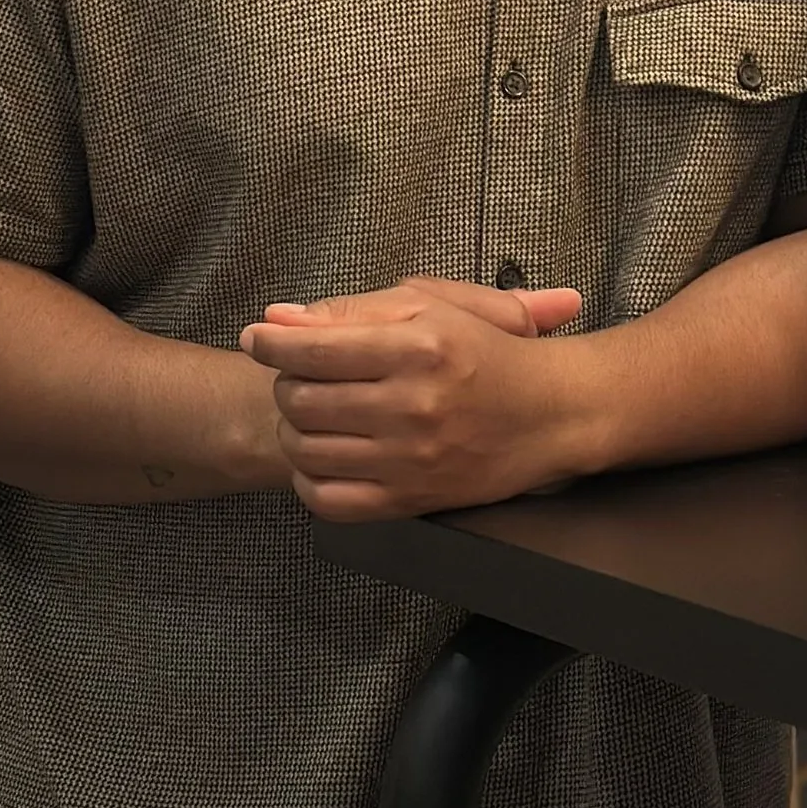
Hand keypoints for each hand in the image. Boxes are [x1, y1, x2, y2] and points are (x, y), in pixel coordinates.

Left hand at [240, 274, 586, 521]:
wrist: (550, 414)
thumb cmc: (488, 350)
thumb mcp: (428, 306)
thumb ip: (351, 310)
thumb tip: (279, 319)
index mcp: (417, 347)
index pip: (313, 348)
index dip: (272, 343)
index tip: (257, 338)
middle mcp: (412, 406)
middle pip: (301, 399)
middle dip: (286, 382)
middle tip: (300, 373)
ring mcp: (410, 460)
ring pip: (306, 449)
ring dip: (294, 427)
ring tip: (312, 411)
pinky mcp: (410, 501)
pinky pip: (327, 501)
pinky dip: (310, 477)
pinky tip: (325, 453)